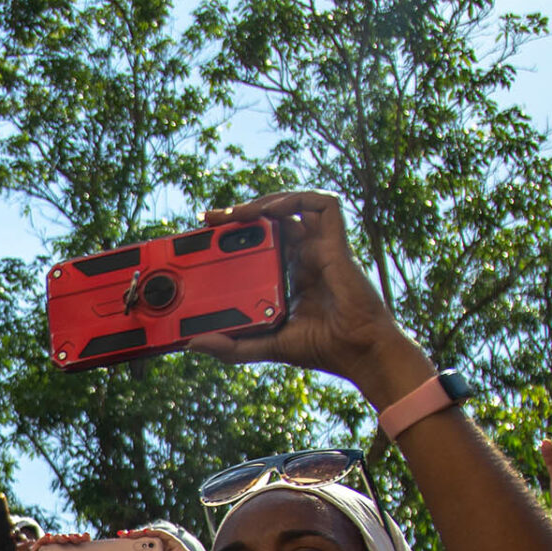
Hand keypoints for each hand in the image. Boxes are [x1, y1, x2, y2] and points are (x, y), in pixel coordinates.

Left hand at [115, 528, 207, 550]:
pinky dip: (154, 532)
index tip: (116, 550)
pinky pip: (165, 536)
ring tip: (128, 534)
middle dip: (132, 540)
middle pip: (145, 547)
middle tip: (119, 537)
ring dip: (140, 534)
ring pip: (153, 540)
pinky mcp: (179, 549)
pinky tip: (144, 532)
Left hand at [184, 192, 429, 404]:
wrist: (357, 351)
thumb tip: (194, 344)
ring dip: (261, 202)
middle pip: (270, 221)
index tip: (205, 237)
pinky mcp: (337, 242)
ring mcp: (321, 247)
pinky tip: (271, 211)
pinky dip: (296, 199)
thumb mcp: (265, 346)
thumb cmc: (321, 348)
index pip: (258, 244)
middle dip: (239, 214)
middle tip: (209, 219)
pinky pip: (323, 205)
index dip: (233, 236)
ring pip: (292, 206)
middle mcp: (303, 256)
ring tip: (234, 213)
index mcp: (288, 275)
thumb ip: (232, 347)